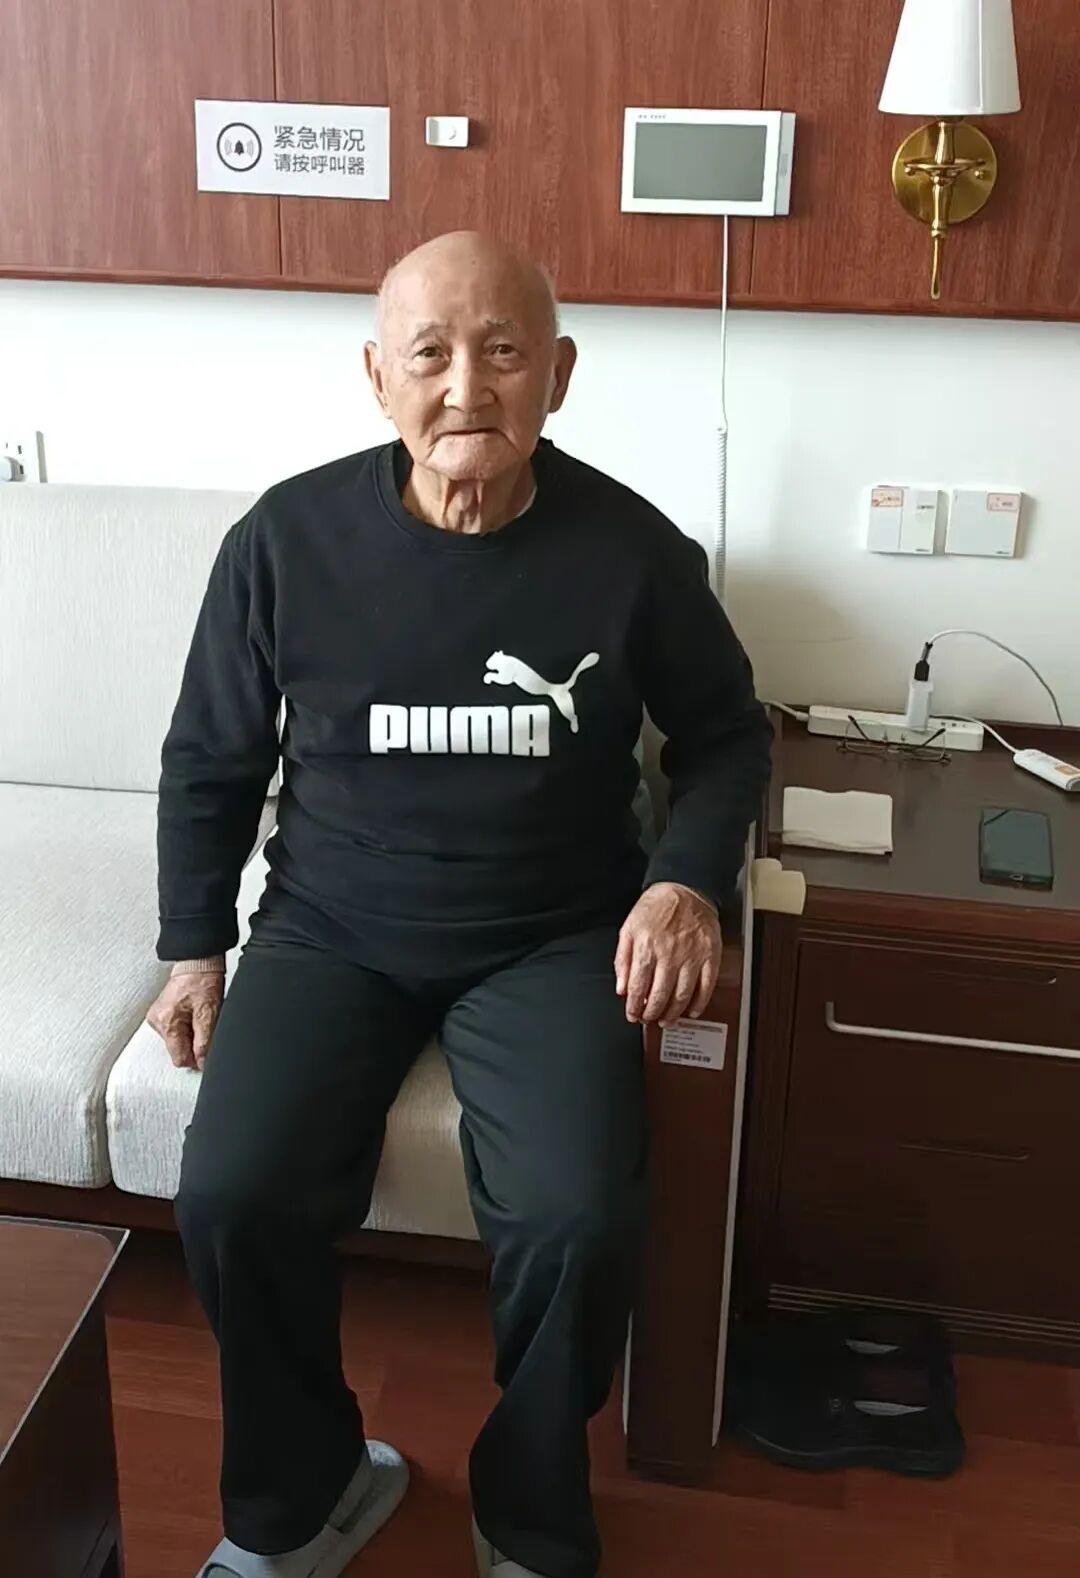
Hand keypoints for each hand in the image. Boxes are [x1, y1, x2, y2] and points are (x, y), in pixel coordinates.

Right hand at [146, 968, 224, 1070]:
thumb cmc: (203, 980)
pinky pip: (175, 1031)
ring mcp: (157, 1017)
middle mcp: (157, 1021)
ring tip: (199, 1017)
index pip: (179, 1058)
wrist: (198, 962)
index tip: (208, 1052)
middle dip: (194, 1044)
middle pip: (177, 1050)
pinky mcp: (162, 1014)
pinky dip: (186, 1028)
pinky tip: (193, 1015)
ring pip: (177, 1041)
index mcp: (166, 1022)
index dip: (196, 1059)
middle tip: (205, 1026)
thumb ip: (204, 1041)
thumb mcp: (209, 1012)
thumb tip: (202, 1061)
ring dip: (191, 1035)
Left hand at [615, 882, 721, 1027]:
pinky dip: (699, 1004)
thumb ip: (622, 959)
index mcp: (646, 946)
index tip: (633, 1015)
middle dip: (651, 1013)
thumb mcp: (629, 928)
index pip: (637, 986)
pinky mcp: (710, 956)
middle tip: (648, 1019)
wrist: (686, 887)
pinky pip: (706, 987)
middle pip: (659, 995)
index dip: (634, 1006)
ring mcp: (692, 956)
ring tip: (666, 1020)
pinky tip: (691, 1011)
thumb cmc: (656, 907)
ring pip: (682, 996)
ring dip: (672, 1013)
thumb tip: (622, 988)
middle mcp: (669, 953)